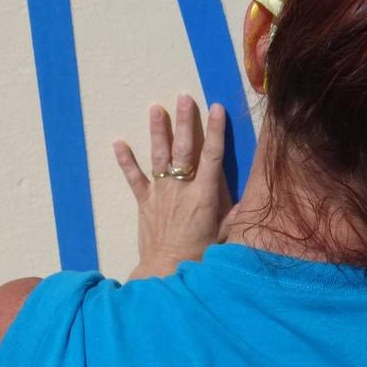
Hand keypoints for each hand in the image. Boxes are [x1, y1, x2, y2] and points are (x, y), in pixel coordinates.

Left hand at [113, 94, 233, 279]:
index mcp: (204, 195)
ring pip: (159, 157)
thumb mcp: (224, 235)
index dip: (215, 131)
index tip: (217, 108)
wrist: (165, 270)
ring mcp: (160, 194)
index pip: (212, 157)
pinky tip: (118, 142)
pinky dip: (126, 161)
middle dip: (185, 121)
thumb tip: (248, 200)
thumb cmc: (199, 255)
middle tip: (184, 97)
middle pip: (184, 149)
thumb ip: (234, 214)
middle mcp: (181, 189)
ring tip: (155, 108)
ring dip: (158, 131)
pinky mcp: (144, 203)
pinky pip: (134, 179)